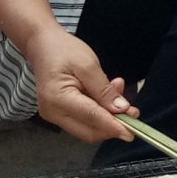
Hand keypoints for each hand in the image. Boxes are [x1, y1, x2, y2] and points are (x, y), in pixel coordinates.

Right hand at [22, 28, 136, 144]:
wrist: (43, 45)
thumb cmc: (63, 50)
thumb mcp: (88, 65)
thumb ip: (104, 90)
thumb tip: (121, 110)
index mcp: (58, 99)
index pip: (91, 118)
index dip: (114, 126)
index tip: (133, 131)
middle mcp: (53, 113)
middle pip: (89, 131)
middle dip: (113, 125)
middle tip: (132, 111)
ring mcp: (55, 116)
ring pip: (88, 128)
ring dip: (107, 118)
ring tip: (119, 95)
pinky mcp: (59, 114)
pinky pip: (83, 121)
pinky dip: (99, 113)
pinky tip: (106, 98)